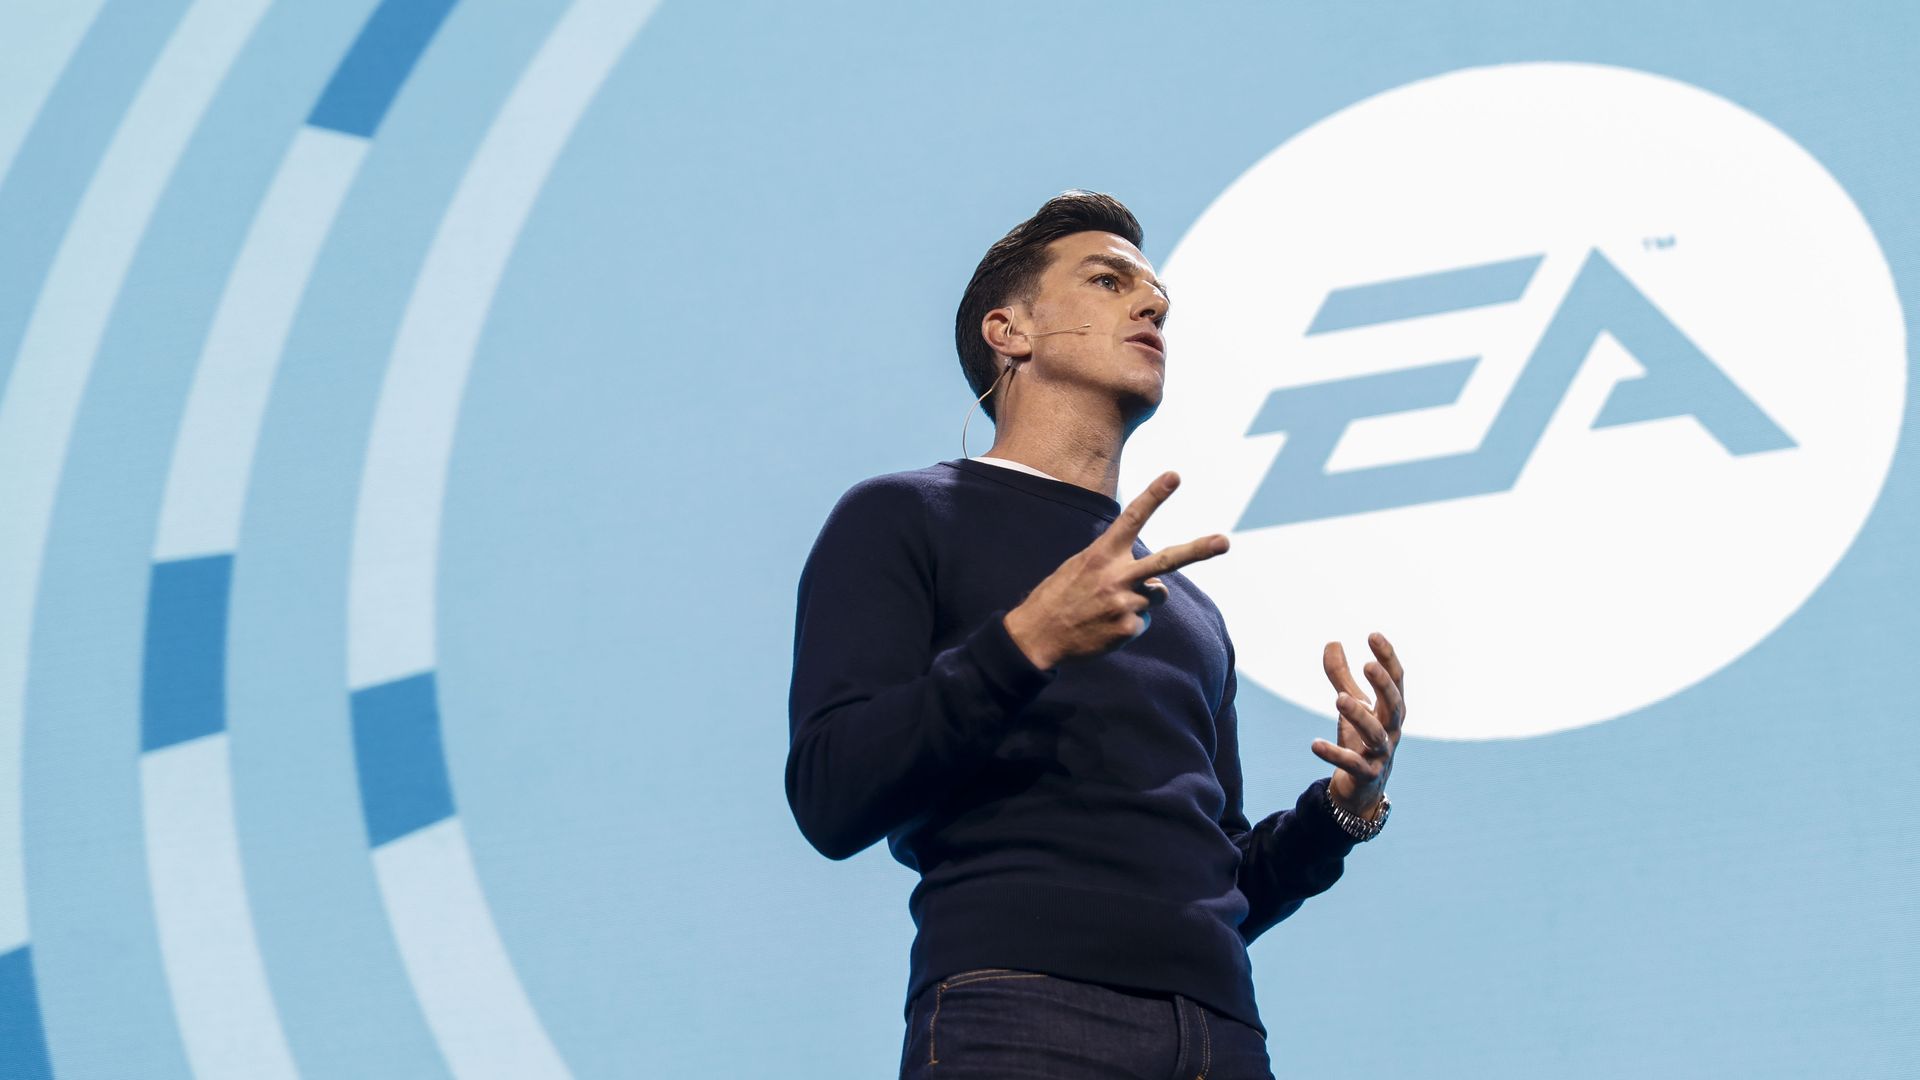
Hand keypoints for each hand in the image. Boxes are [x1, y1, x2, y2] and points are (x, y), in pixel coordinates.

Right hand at [1004, 471, 1229, 668]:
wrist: (1037, 636)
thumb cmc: (1060, 597)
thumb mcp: (1081, 567)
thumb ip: (1119, 566)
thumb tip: (1158, 585)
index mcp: (1102, 554)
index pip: (1133, 518)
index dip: (1155, 495)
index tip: (1175, 476)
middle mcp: (1117, 576)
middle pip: (1167, 561)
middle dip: (1198, 550)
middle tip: (1225, 542)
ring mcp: (1125, 603)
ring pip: (1156, 595)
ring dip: (1141, 600)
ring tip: (1108, 607)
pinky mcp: (1128, 627)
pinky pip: (1143, 621)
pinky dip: (1129, 624)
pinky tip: (1104, 626)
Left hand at [1311, 633, 1404, 817]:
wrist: (1363, 787)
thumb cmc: (1361, 738)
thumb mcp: (1352, 704)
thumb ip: (1342, 676)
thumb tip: (1332, 642)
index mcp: (1391, 710)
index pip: (1396, 680)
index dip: (1388, 658)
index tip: (1373, 635)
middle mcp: (1392, 730)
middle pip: (1394, 705)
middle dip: (1383, 685)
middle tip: (1367, 665)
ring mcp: (1381, 753)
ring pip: (1375, 734)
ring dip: (1358, 715)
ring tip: (1338, 698)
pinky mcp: (1366, 774)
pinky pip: (1352, 764)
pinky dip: (1333, 754)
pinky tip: (1314, 744)